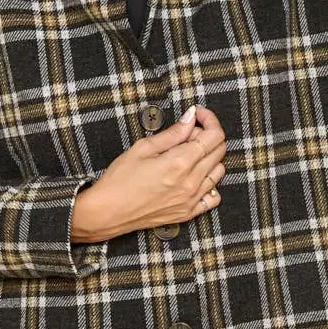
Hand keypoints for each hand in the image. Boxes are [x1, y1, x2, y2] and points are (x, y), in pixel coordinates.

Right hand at [72, 104, 226, 241]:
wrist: (107, 212)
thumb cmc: (119, 179)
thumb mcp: (143, 148)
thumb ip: (173, 133)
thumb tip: (190, 117)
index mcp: (179, 163)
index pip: (213, 136)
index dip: (209, 119)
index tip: (198, 115)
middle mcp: (190, 182)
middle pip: (219, 151)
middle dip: (208, 135)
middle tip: (188, 132)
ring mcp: (191, 200)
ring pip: (219, 172)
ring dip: (209, 157)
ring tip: (188, 154)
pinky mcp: (188, 213)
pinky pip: (214, 197)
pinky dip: (211, 184)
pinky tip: (196, 178)